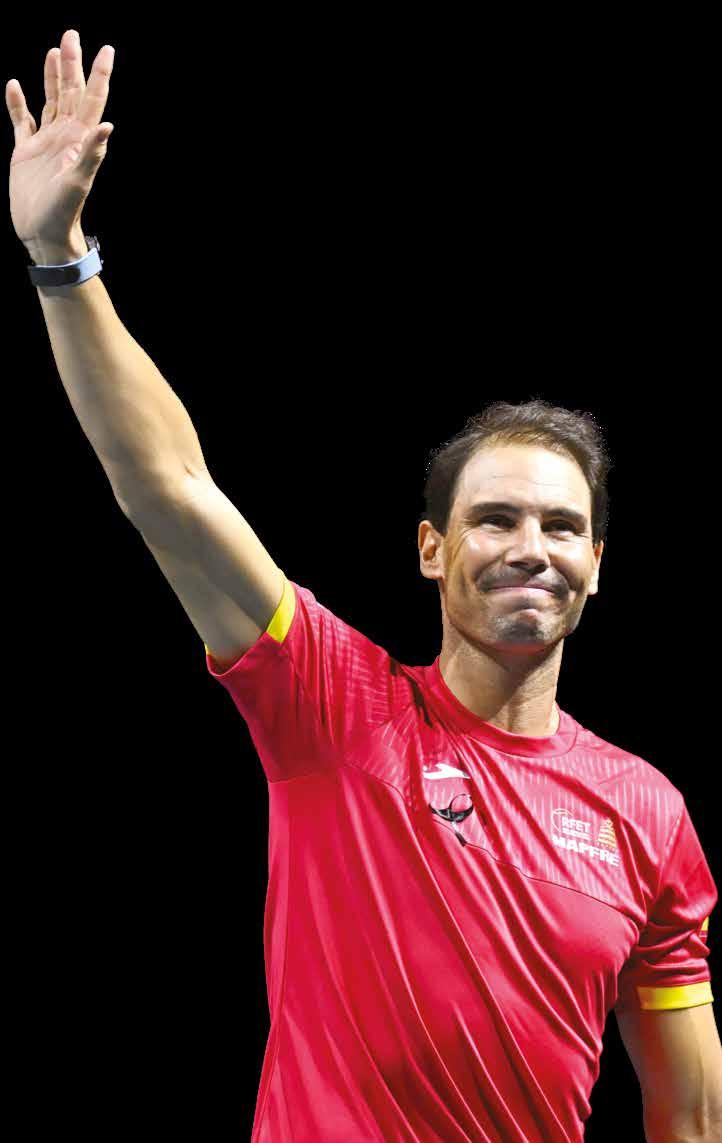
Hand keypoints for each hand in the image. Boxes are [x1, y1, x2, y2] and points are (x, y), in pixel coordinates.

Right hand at [5, 29, 114, 260]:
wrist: (42, 233)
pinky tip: (14, 85)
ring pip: (50, 101)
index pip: (92, 100)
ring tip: (53, 51)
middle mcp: (65, 136)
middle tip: (71, 35)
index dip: (99, 75)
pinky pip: (21, 120)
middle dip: (72, 64)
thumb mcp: (78, 182)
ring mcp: (45, 142)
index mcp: (79, 140)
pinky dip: (17, 103)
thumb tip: (108, 126)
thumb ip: (92, 154)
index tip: (106, 49)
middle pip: (71, 93)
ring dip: (51, 77)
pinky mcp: (25, 151)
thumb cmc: (63, 212)